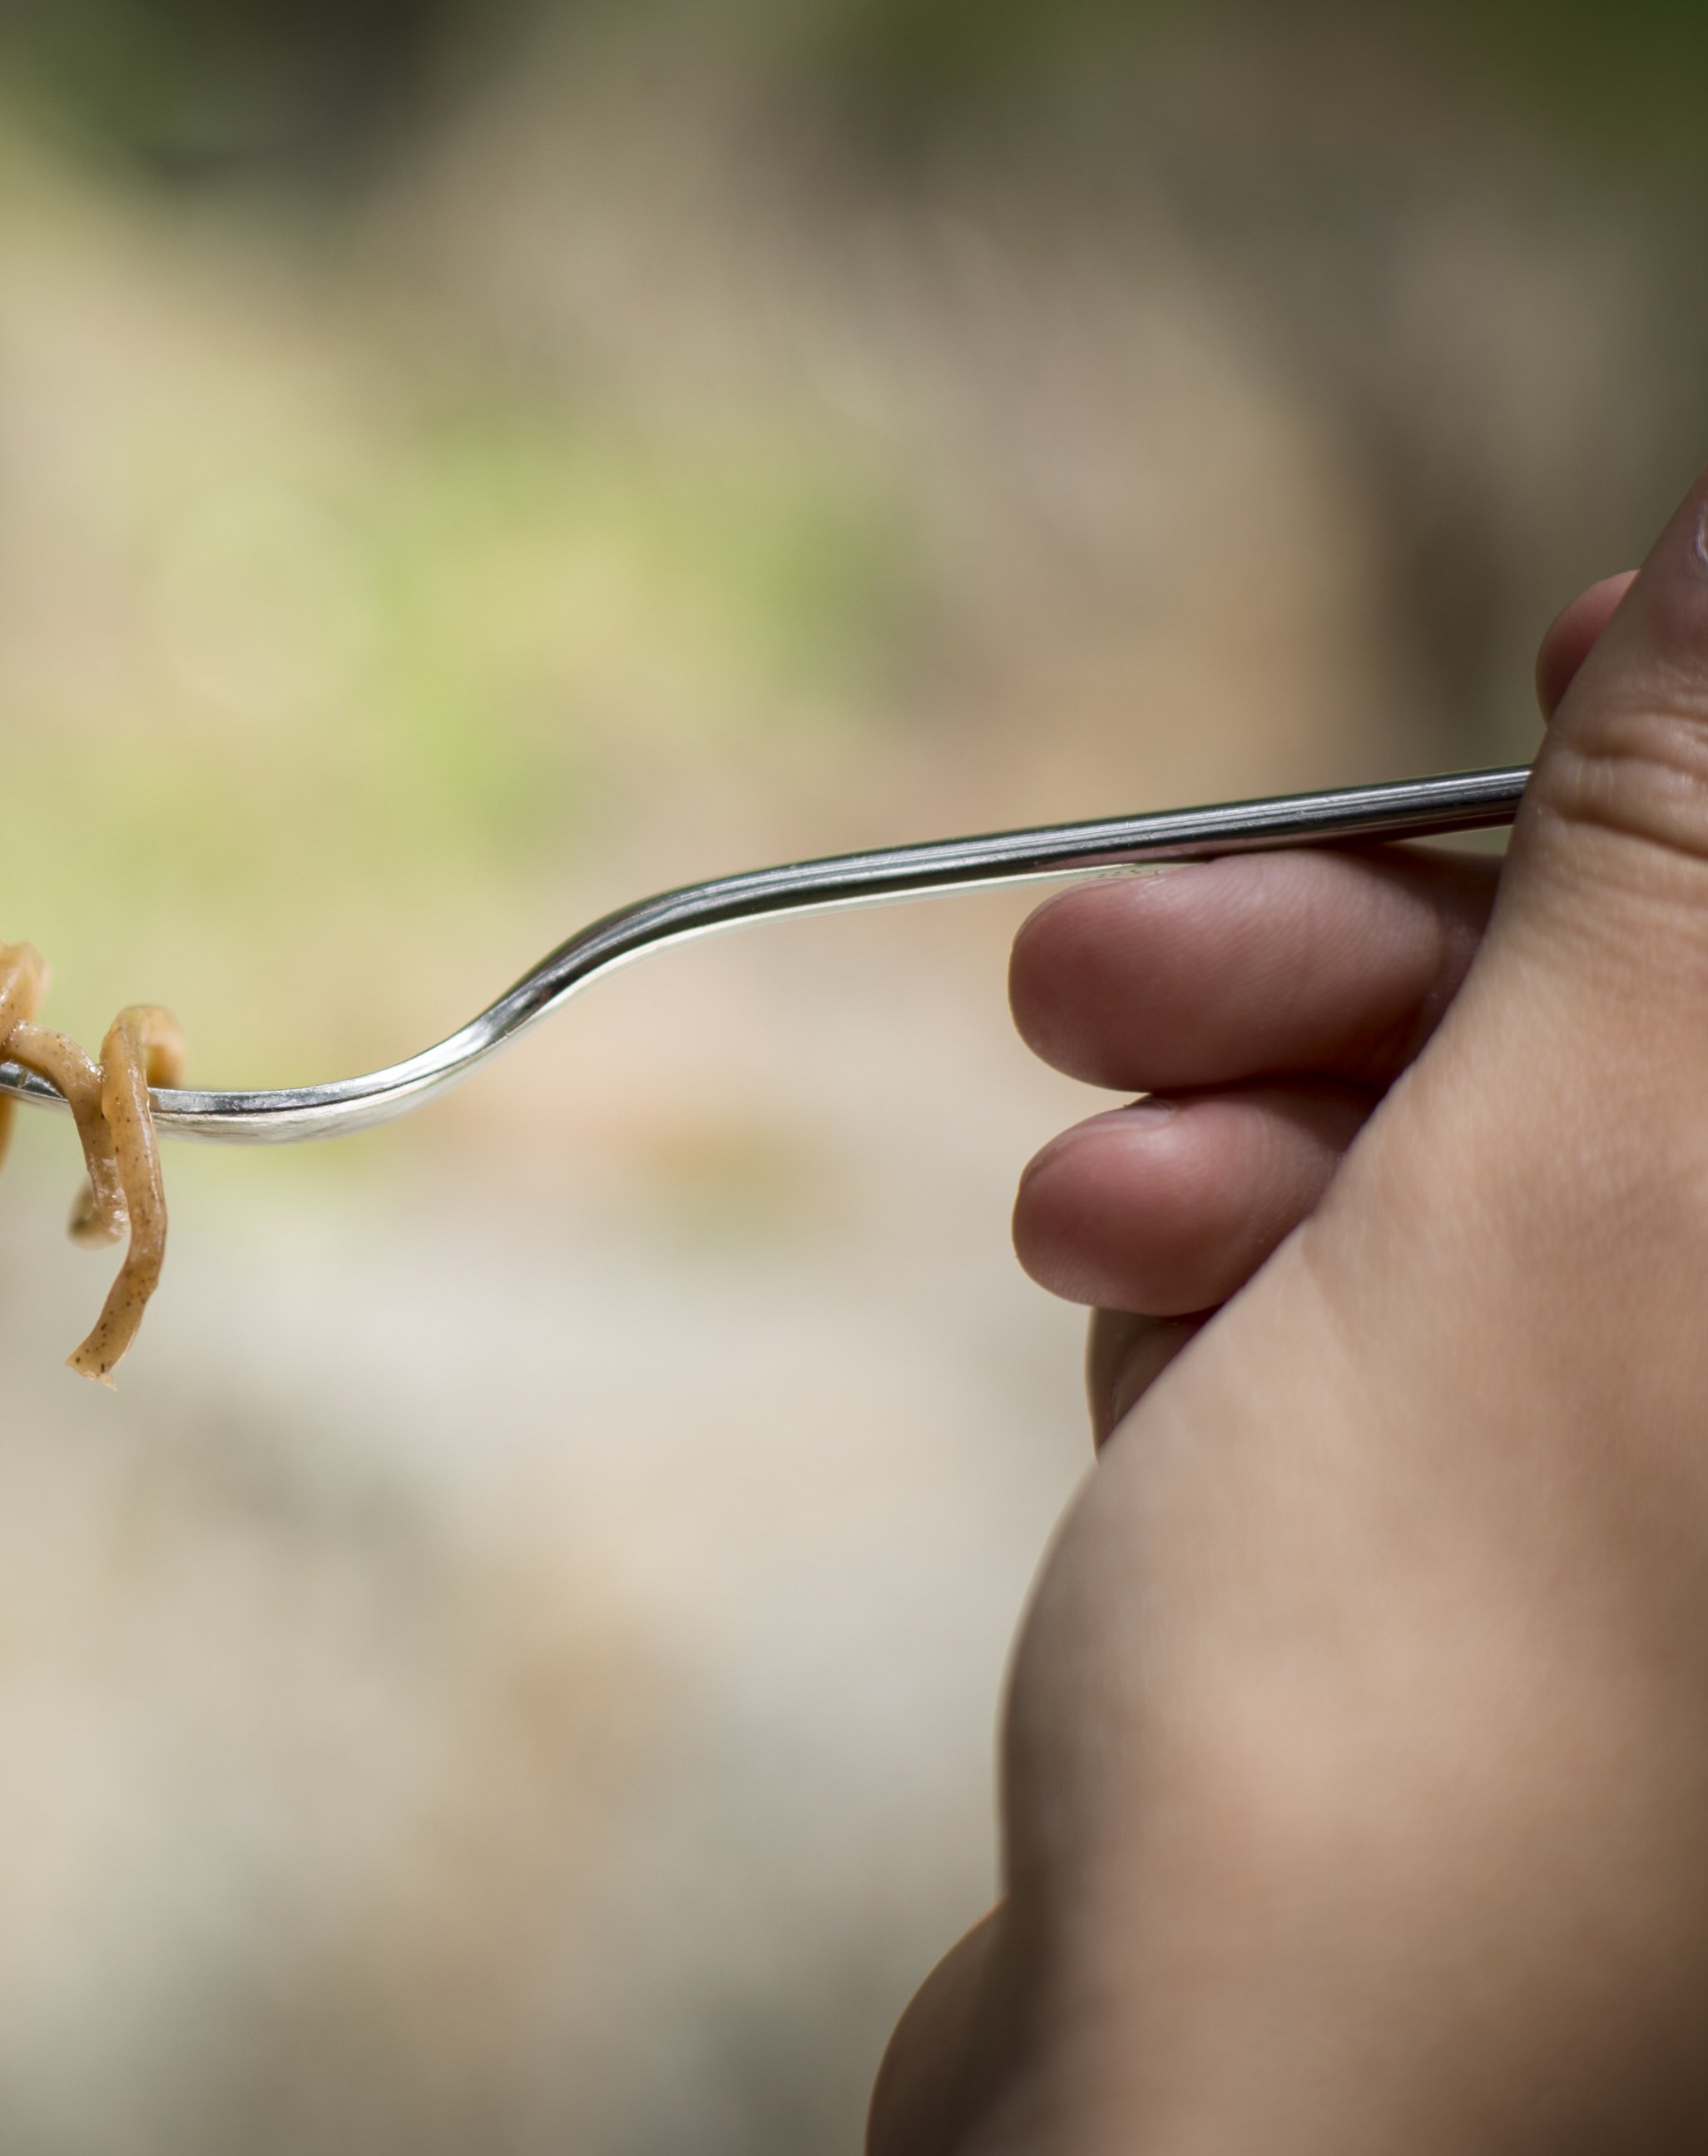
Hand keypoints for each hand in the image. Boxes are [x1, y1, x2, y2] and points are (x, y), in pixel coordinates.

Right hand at [875, 521, 1707, 2153]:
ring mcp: (1672, 1511)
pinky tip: (1136, 1323)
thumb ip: (1694, 850)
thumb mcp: (1564, 1205)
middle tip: (1122, 959)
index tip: (1538, 682)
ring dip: (1259, 1136)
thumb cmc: (1415, 1722)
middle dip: (1379, 966)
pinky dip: (1241, 1293)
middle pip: (1662, 1042)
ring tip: (1106, 1199)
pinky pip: (1395, 1333)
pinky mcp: (1511, 1581)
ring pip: (1494, 1178)